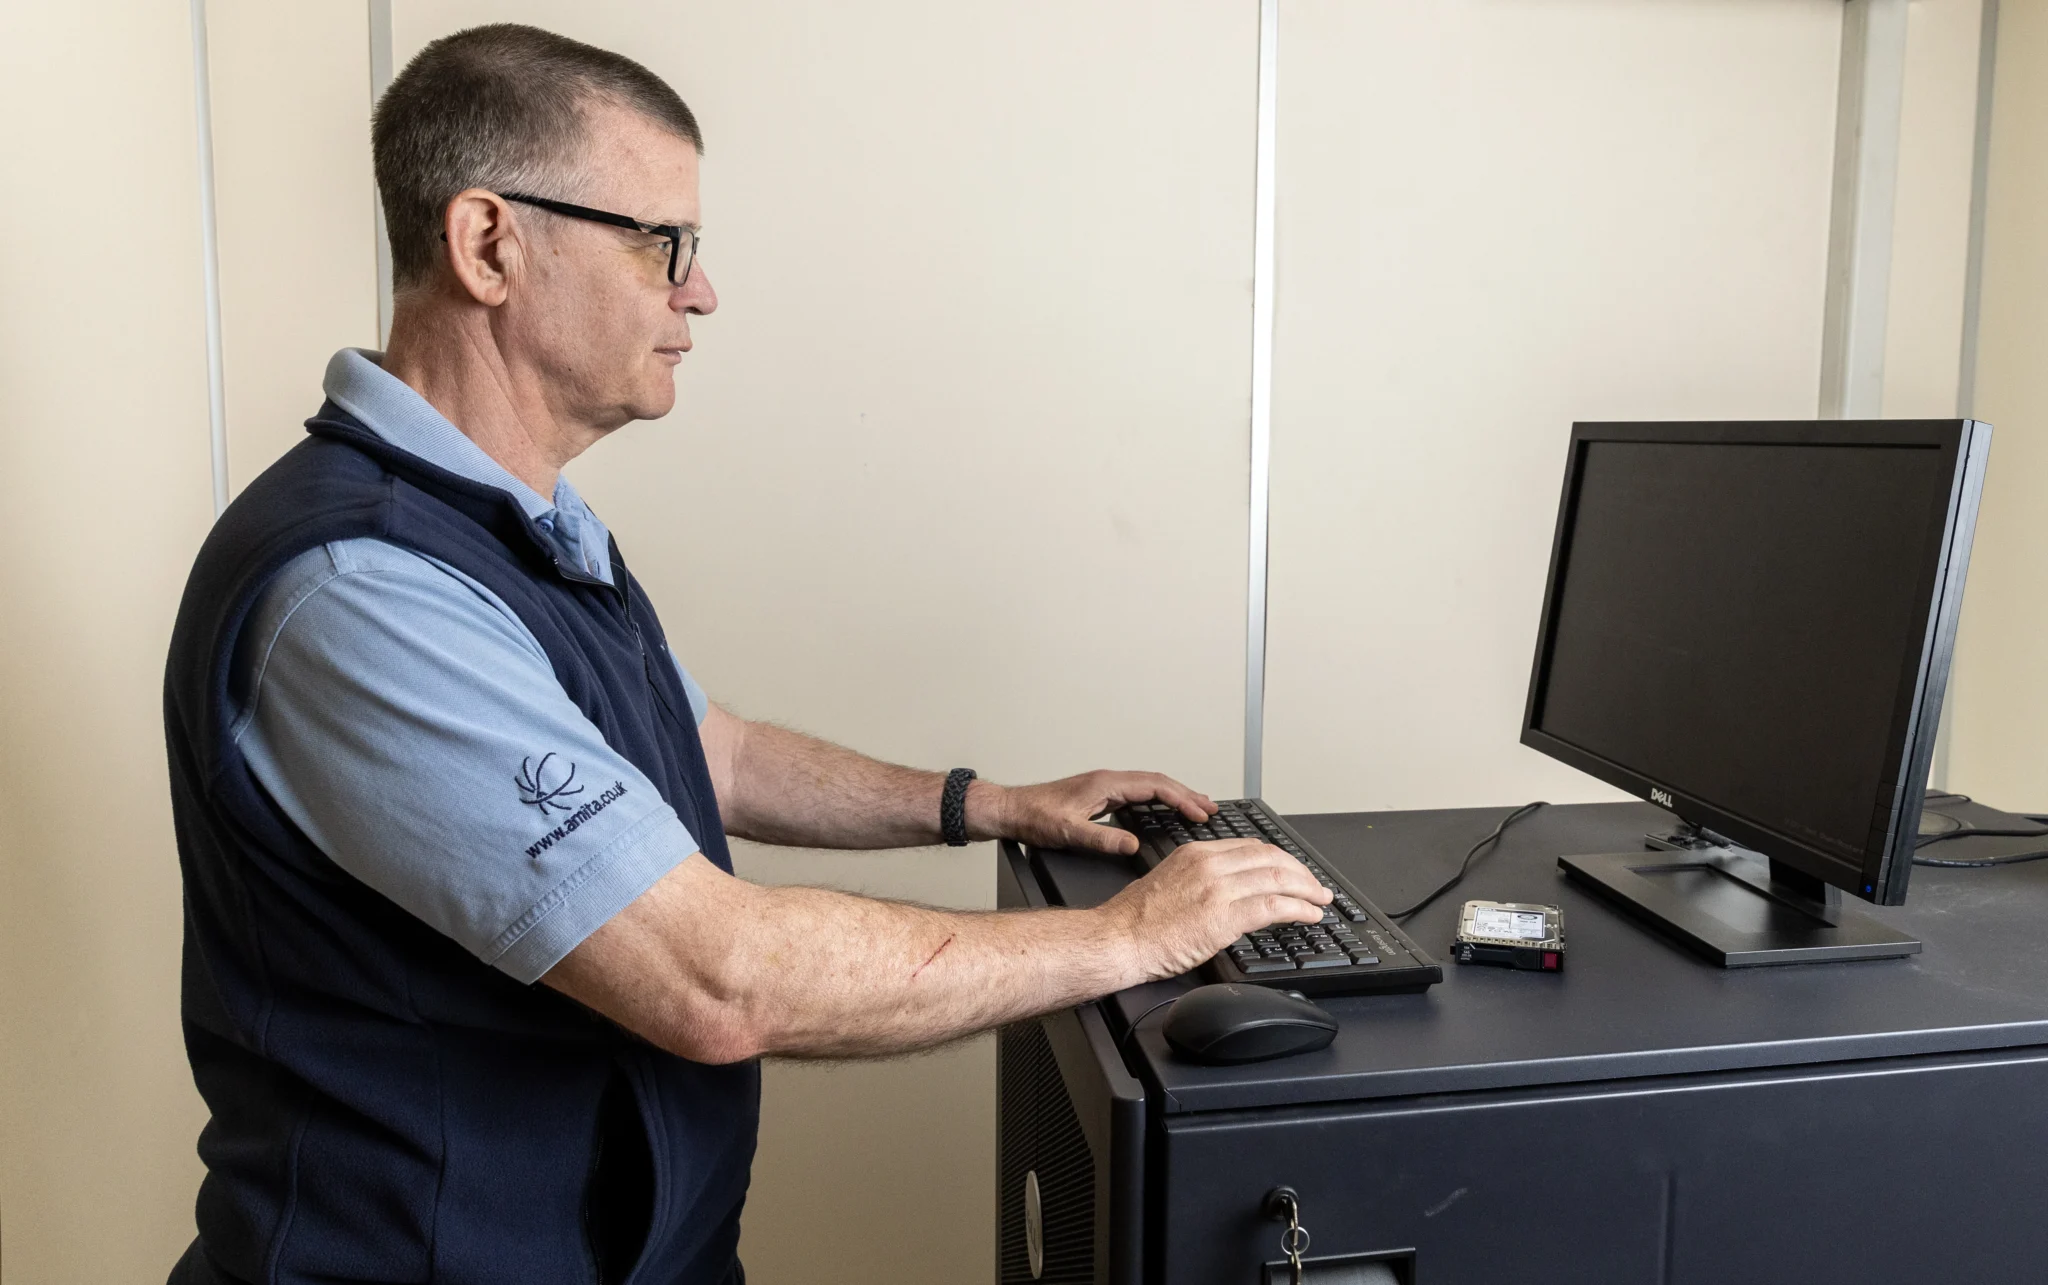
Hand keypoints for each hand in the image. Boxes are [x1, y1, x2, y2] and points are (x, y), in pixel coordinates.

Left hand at [971, 770, 1216, 855]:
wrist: (1010, 811)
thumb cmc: (1034, 817)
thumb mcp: (1068, 833)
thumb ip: (1102, 840)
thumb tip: (1133, 847)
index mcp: (1106, 784)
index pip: (1155, 786)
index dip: (1181, 799)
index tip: (1201, 812)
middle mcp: (1108, 781)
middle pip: (1158, 783)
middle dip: (1187, 795)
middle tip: (1211, 809)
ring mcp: (1104, 787)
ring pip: (1149, 786)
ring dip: (1174, 795)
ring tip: (1197, 808)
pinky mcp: (1099, 796)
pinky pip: (1138, 794)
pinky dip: (1158, 800)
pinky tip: (1164, 811)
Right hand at [1099, 838, 1330, 979]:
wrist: (1118, 939)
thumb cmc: (1135, 920)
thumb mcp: (1169, 882)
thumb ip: (1199, 879)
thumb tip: (1226, 891)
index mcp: (1196, 853)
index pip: (1251, 847)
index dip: (1281, 859)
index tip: (1293, 870)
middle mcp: (1210, 865)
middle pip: (1271, 858)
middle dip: (1300, 872)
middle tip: (1315, 886)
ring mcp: (1217, 889)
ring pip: (1278, 879)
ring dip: (1306, 890)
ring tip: (1319, 901)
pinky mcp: (1223, 917)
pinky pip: (1273, 906)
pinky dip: (1298, 909)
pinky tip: (1308, 915)